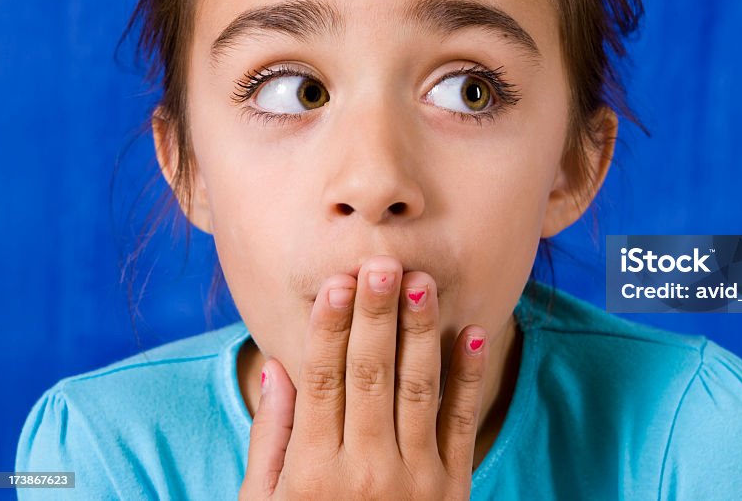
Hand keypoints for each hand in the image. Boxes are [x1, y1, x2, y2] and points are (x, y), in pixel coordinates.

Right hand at [240, 256, 487, 499]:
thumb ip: (272, 439)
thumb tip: (276, 366)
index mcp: (313, 472)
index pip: (323, 382)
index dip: (330, 328)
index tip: (337, 282)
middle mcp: (364, 472)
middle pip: (370, 376)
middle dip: (376, 316)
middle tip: (383, 264)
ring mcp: (414, 481)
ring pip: (418, 390)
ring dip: (420, 332)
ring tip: (421, 283)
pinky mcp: (453, 489)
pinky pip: (461, 424)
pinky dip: (468, 378)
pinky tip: (469, 334)